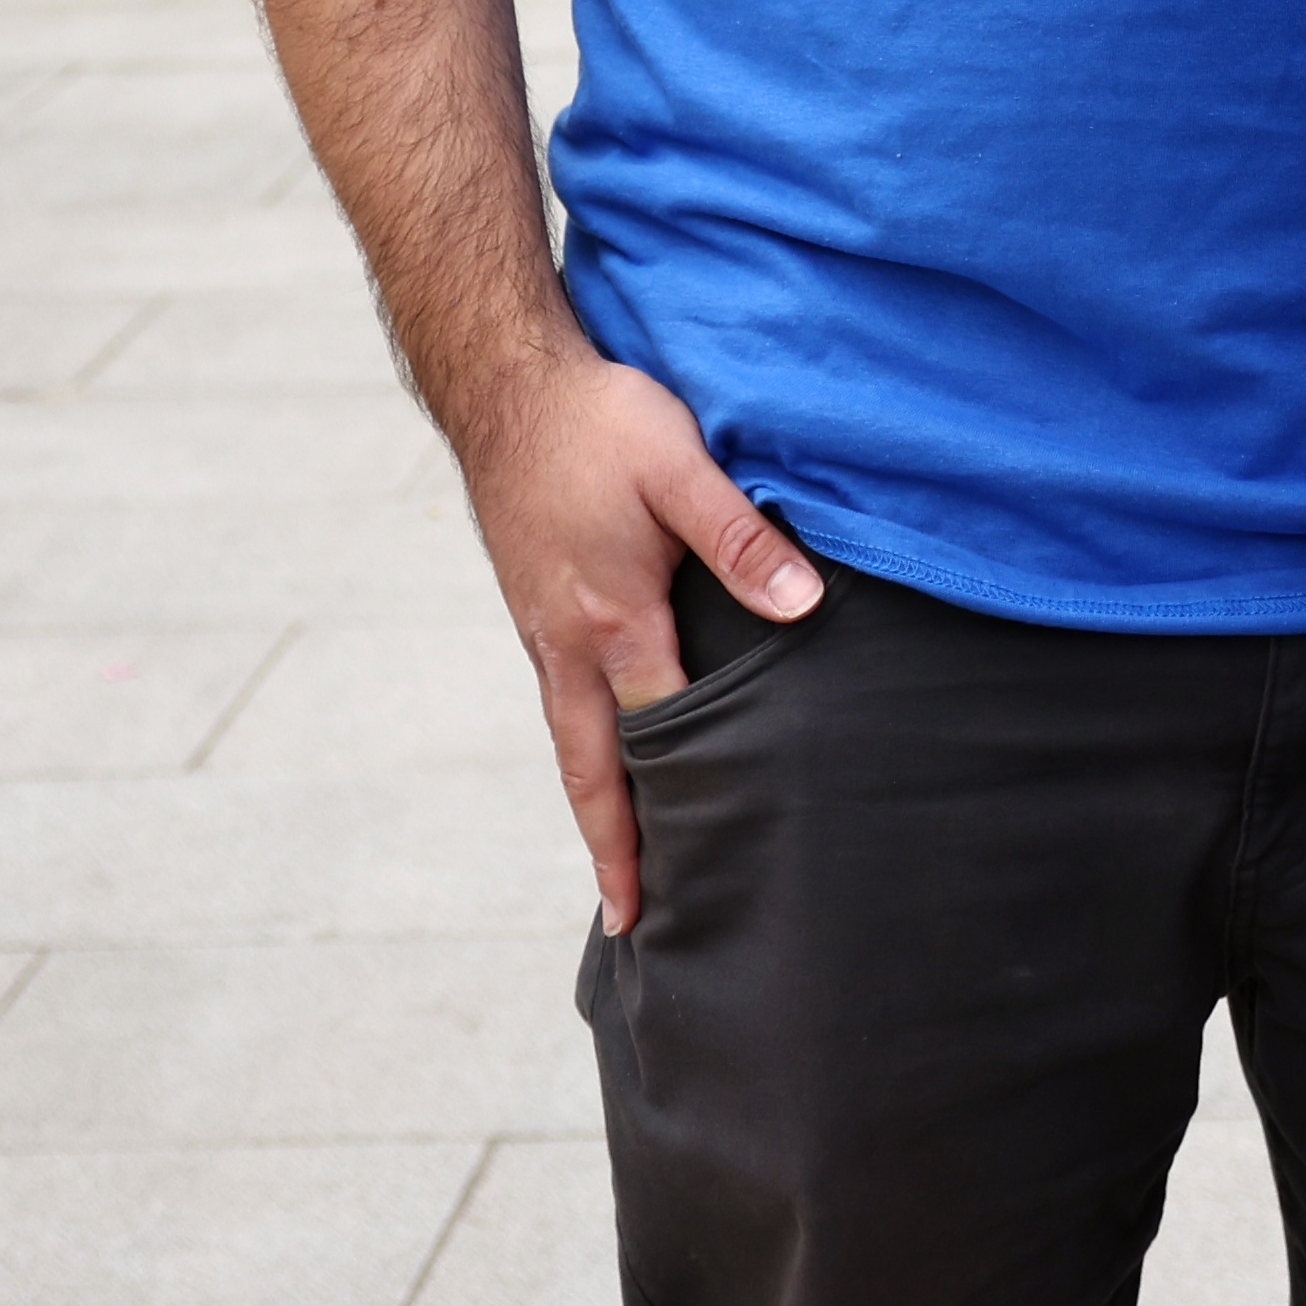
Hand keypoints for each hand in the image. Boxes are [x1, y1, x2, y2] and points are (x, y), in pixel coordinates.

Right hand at [454, 335, 820, 931]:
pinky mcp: (537, 606)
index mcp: (610, 622)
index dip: (673, 813)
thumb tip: (802, 608)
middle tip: (629, 923)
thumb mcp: (680, 466)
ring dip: (597, 802)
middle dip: (613, 846)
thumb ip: (740, 538)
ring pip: (572, 738)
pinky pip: (563, 700)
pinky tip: (608, 756)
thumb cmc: (598, 421)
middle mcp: (567, 643)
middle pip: (590, 769)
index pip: (652, 741)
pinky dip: (585, 748)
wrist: (503, 382)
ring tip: (620, 864)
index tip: (676, 891)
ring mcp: (543, 628)